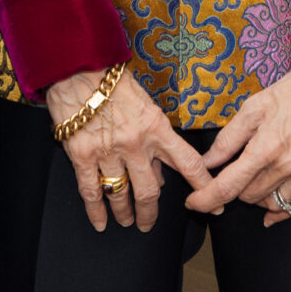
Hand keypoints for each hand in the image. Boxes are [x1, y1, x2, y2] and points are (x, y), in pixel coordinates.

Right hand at [44, 65, 216, 233]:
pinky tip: (100, 222)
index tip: (214, 205)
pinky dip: (96, 211)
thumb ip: (156, 138)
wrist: (76, 68)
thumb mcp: (145, 105)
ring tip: (126, 221)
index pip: (188, 164)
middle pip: (150, 192)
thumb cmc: (112, 81)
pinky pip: (91, 191)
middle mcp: (136, 144)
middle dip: (151, 214)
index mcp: (157, 128)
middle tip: (149, 223)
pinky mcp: (82, 155)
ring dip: (125, 213)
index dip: (203, 187)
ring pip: (121, 195)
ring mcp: (108, 152)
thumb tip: (161, 172)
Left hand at [191, 70, 290, 226]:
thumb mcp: (253, 107)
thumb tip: (207, 161)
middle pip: (248, 197)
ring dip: (255, 198)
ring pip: (271, 204)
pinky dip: (281, 212)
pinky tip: (270, 212)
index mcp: (264, 149)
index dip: (206, 199)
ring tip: (252, 182)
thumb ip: (229, 138)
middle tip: (231, 174)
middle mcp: (285, 167)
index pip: (228, 186)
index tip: (194, 203)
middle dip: (233, 189)